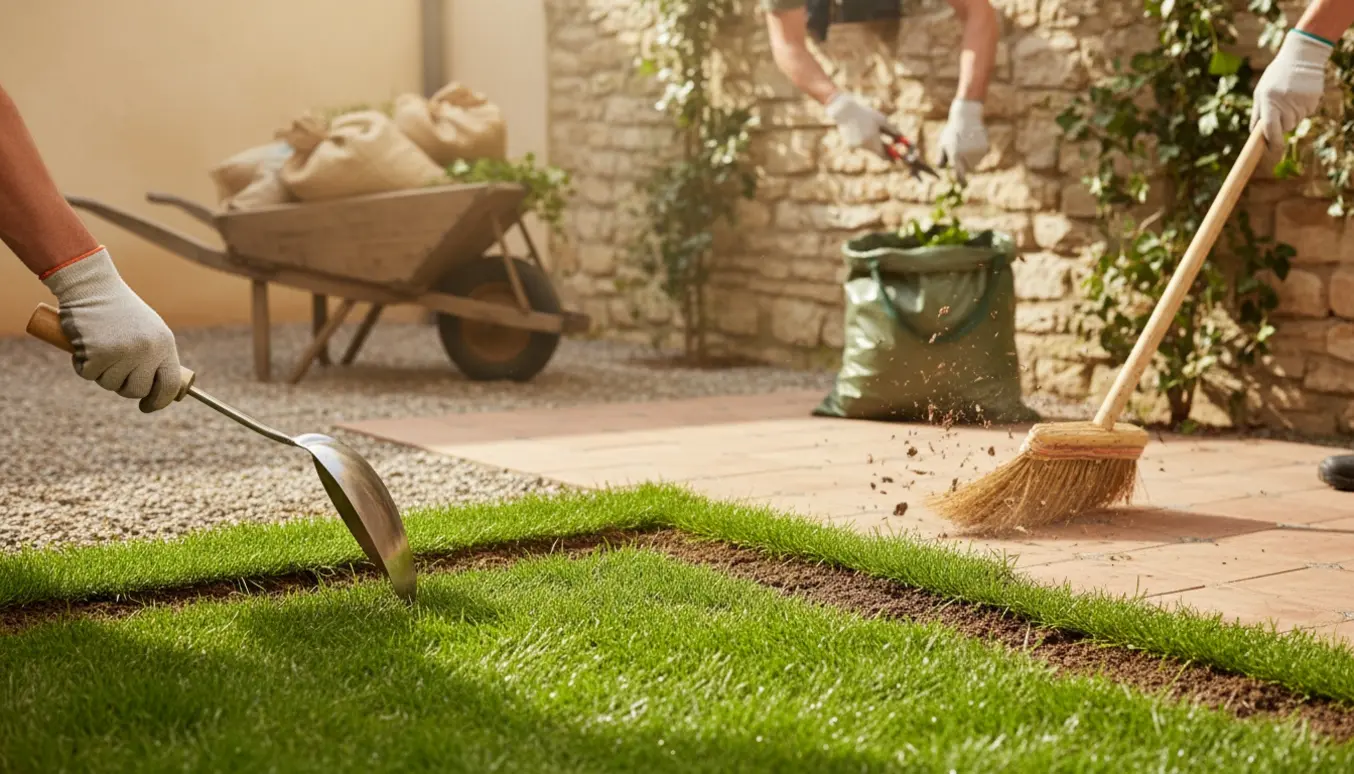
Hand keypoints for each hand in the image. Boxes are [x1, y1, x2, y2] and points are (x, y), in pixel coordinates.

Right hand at [41, 247, 184, 412]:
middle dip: (123, 387)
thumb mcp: (148, 330)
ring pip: (109, 384)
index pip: (169, 384)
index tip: (147, 407)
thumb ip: (155, 357)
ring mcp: (124, 352)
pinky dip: (81, 364)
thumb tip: (159, 389)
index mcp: (165, 344)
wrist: (92, 286)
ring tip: (99, 347)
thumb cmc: (119, 309)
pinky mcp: (98, 353)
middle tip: (113, 371)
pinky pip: (88, 374)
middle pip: (136, 390)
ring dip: (100, 373)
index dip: (159, 401)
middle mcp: (148, 350)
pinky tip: (85, 344)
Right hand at [825, 92, 894, 156]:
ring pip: (868, 146)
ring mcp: (856, 147)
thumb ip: (893, 131)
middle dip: (883, 149)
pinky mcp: (850, 145)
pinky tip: (857, 128)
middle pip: (876, 152)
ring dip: (871, 140)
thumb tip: (901, 138)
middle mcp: (864, 147)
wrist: (845, 112)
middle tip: (887, 144)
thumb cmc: (866, 114)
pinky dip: (862, 138)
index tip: (896, 158)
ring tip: (866, 126)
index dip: (891, 157)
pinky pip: (860, 144)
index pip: (884, 156)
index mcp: (873, 141)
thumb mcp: (882, 121)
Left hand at [937, 99, 987, 182]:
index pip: (959, 174)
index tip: (963, 186)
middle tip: (960, 151)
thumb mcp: (942, 145)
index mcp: (955, 156)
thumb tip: (942, 169)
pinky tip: (973, 141)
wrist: (966, 116)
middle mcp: (967, 156)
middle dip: (964, 164)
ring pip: (975, 163)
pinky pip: (981, 156)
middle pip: (967, 169)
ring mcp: (977, 152)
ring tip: (966, 144)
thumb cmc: (951, 133)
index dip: (962, 182)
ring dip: (971, 158)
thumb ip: (941, 159)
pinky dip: (977, 152)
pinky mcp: (985, 148)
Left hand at [1251, 31, 1333, 159]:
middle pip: (1285, 127)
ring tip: (1290, 97)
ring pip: (1296, 121)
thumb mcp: (1261, 91)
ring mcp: (1301, 101)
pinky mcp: (1314, 99)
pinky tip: (1300, 94)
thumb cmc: (1276, 76)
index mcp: (1269, 100)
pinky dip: (1303, 108)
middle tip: (1281, 108)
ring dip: (1292, 115)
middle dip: (1282, 124)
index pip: (1270, 128)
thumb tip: (1254, 134)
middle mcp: (1285, 102)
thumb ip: (1257, 113)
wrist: (1301, 57)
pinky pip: (1307, 113)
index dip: (1271, 142)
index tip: (1271, 150)